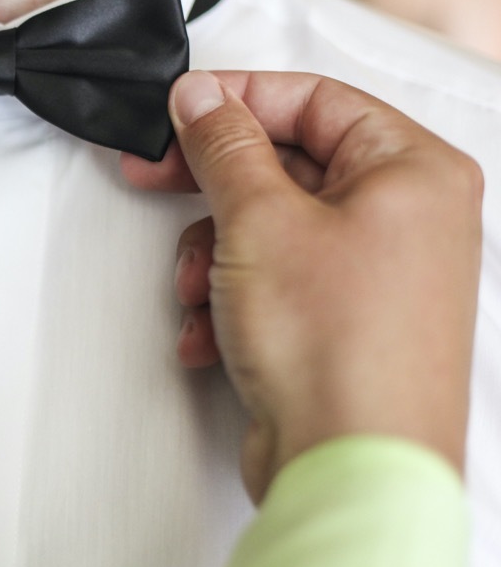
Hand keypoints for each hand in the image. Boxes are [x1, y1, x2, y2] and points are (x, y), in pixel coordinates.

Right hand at [122, 71, 483, 501]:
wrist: (351, 469)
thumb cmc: (339, 350)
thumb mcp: (259, 219)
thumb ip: (223, 146)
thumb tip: (202, 97)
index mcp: (413, 171)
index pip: (314, 99)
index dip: (237, 98)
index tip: (179, 109)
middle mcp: (408, 218)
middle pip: (287, 165)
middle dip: (212, 187)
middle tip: (153, 175)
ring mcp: (378, 274)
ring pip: (270, 227)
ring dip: (214, 255)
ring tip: (199, 288)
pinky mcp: (345, 322)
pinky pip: (274, 281)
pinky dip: (231, 299)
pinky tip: (211, 331)